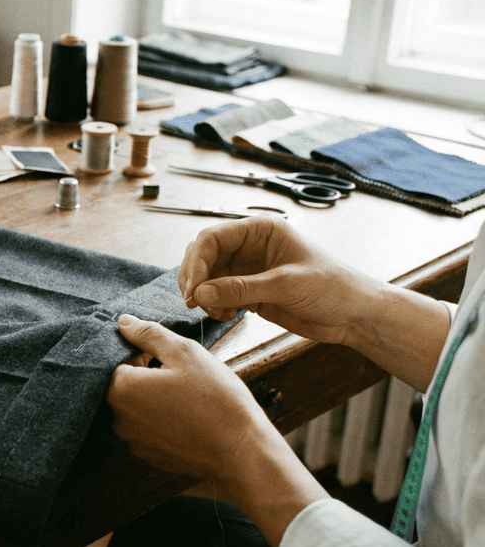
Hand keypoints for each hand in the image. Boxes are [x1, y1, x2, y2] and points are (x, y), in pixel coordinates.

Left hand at [110, 313, 328, 546]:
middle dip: (145, 374)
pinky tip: (187, 416)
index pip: (115, 359)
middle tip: (179, 374)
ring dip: (153, 396)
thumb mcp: (184, 352)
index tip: (166, 356)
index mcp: (120, 390)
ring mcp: (133, 441)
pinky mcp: (150, 455)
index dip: (141, 352)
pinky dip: (161, 418)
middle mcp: (118, 419)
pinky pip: (147, 427)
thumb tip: (123, 322)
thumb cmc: (215, 398)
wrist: (242, 450)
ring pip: (135, 407)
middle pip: (122, 384)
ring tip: (185, 395)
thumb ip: (148, 334)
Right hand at [178, 216, 384, 346]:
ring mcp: (248, 270)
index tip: (193, 289)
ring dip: (205, 296)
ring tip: (218, 312)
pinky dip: (215, 306)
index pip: (212, 238)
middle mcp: (250, 247)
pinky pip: (218, 295)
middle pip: (204, 256)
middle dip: (195, 279)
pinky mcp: (249, 292)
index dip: (196, 262)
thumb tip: (201, 294)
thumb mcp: (286, 285)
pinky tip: (229, 315)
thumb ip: (241, 288)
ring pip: (207, 278)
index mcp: (260, 231)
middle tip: (194, 302)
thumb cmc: (334, 287)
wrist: (355, 315)